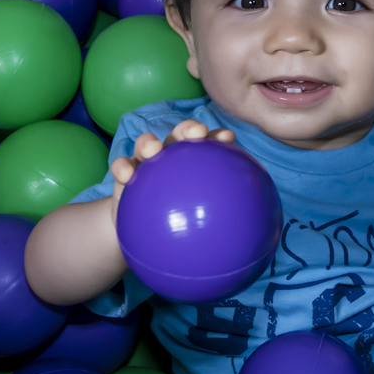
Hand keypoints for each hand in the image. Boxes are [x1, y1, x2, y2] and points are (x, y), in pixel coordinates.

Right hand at [109, 120, 235, 223]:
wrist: (141, 234)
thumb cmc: (176, 224)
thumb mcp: (197, 223)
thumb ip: (217, 220)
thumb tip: (252, 244)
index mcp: (191, 163)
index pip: (206, 145)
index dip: (216, 137)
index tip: (228, 138)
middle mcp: (169, 157)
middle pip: (179, 136)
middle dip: (187, 129)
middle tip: (197, 132)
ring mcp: (145, 164)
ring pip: (146, 145)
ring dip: (149, 142)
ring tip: (153, 150)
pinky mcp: (124, 176)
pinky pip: (121, 167)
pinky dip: (122, 167)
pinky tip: (125, 175)